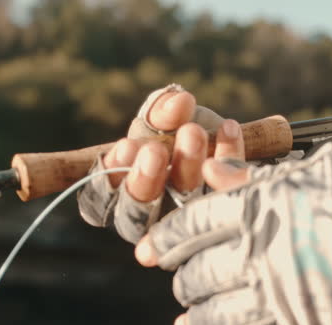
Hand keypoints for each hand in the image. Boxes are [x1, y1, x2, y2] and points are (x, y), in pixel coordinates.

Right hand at [77, 84, 224, 242]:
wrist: (215, 135)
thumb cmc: (172, 129)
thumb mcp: (160, 116)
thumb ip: (161, 110)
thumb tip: (180, 103)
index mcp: (121, 190)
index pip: (102, 198)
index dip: (113, 177)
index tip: (126, 147)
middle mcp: (150, 211)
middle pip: (139, 211)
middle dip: (146, 180)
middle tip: (155, 151)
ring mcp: (188, 214)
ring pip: (183, 206)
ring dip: (186, 168)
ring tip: (193, 133)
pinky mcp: (224, 206)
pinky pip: (227, 188)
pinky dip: (228, 155)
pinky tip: (228, 127)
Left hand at [134, 143, 331, 324]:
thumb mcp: (318, 175)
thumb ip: (259, 179)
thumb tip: (211, 174)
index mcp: (262, 208)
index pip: (191, 225)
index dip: (163, 240)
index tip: (148, 252)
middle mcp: (262, 254)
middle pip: (195, 275)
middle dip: (182, 282)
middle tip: (182, 288)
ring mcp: (282, 301)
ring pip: (213, 319)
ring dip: (193, 324)